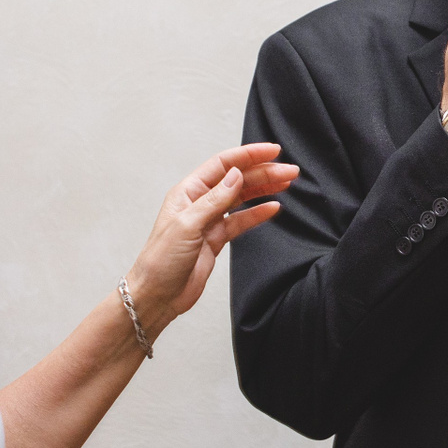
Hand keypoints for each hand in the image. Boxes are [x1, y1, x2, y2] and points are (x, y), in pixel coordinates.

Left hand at [124, 143, 297, 331]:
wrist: (157, 296)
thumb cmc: (160, 262)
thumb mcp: (187, 226)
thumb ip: (214, 200)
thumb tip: (236, 175)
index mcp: (188, 192)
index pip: (223, 165)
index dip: (248, 155)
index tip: (272, 151)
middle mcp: (199, 203)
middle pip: (237, 179)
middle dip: (264, 172)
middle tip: (290, 171)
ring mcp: (209, 220)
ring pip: (242, 197)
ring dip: (264, 189)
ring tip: (287, 183)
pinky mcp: (216, 239)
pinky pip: (241, 221)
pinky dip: (258, 213)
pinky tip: (273, 208)